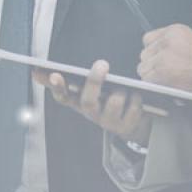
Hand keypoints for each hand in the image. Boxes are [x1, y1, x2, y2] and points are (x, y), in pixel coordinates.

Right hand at [35, 61, 151, 145]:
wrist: (132, 124)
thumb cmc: (110, 99)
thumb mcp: (95, 89)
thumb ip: (83, 79)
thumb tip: (61, 68)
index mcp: (80, 102)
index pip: (62, 96)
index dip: (57, 87)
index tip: (54, 74)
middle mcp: (91, 114)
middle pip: (88, 101)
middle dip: (95, 82)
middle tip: (102, 64)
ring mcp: (107, 122)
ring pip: (114, 103)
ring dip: (121, 91)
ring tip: (126, 86)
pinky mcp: (125, 127)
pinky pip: (133, 109)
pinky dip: (136, 98)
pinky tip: (137, 94)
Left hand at [138, 24, 191, 95]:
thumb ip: (172, 44)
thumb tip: (155, 54)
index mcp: (174, 31)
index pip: (147, 39)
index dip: (153, 51)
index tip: (158, 59)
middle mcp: (166, 41)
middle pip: (144, 54)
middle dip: (152, 65)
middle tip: (166, 73)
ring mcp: (162, 56)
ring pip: (142, 68)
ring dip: (152, 76)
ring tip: (168, 80)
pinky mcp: (160, 71)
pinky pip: (146, 79)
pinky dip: (154, 85)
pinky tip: (167, 86)